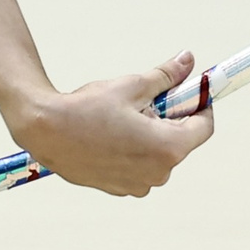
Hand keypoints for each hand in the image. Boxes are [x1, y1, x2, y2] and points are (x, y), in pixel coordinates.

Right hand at [10, 51, 214, 197]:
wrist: (46, 131)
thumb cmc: (88, 109)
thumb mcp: (133, 86)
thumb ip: (166, 77)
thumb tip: (188, 61)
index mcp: (168, 147)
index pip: (204, 127)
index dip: (201, 105)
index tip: (193, 92)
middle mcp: (158, 173)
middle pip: (179, 141)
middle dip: (169, 120)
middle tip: (145, 101)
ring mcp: (139, 184)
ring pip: (158, 155)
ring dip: (150, 137)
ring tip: (121, 119)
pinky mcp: (120, 189)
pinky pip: (139, 167)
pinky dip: (133, 152)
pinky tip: (110, 135)